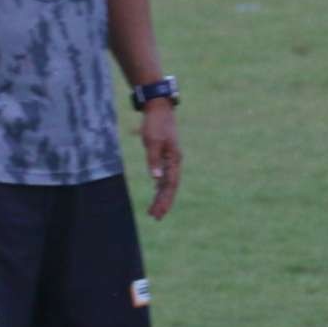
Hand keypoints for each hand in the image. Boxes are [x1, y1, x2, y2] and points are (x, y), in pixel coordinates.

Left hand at [140, 100, 180, 219]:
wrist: (159, 108)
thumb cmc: (155, 124)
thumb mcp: (152, 141)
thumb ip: (154, 160)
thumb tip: (156, 179)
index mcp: (174, 160)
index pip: (170, 185)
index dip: (165, 200)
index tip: (158, 212)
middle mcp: (175, 162)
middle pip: (170, 187)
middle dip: (163, 203)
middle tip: (155, 217)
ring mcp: (171, 160)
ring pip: (167, 183)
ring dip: (161, 197)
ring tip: (154, 211)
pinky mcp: (165, 156)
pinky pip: (164, 176)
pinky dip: (160, 187)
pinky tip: (156, 192)